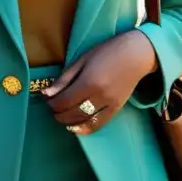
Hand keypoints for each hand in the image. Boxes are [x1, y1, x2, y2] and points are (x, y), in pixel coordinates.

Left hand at [42, 31, 157, 135]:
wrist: (135, 54)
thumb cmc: (106, 51)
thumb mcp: (81, 60)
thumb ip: (64, 79)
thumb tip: (46, 94)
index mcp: (88, 81)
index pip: (64, 101)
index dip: (53, 103)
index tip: (47, 100)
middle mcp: (99, 96)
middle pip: (72, 112)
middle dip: (59, 113)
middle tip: (53, 108)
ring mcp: (109, 104)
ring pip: (84, 121)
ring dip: (69, 122)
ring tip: (62, 117)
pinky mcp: (117, 108)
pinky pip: (99, 124)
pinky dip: (86, 128)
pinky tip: (76, 127)